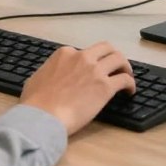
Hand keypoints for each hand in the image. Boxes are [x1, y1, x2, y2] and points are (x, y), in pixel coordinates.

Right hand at [19, 42, 135, 135]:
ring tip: (127, 77)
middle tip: (117, 66)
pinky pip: (125, 80)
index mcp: (65, 54)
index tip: (93, 71)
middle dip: (113, 56)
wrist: (43, 116)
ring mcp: (95, 71)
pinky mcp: (105, 87)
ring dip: (125, 67)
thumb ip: (48, 72)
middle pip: (106, 49)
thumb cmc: (35, 102)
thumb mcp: (36, 78)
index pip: (84, 52)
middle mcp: (82, 57)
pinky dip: (130, 84)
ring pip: (119, 59)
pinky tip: (129, 91)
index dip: (91, 61)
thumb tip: (49, 77)